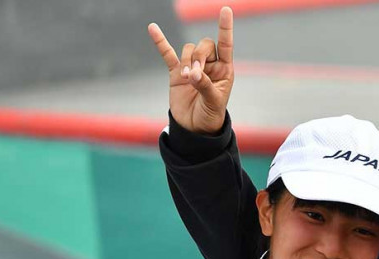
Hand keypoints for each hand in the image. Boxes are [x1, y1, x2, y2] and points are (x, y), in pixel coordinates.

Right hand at [147, 7, 233, 133]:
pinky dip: (160, 41)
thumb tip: (192, 72)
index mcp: (224, 70)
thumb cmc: (210, 115)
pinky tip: (152, 28)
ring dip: (187, 60)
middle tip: (196, 75)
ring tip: (188, 79)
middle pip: (204, 45)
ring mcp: (191, 67)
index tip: (226, 10)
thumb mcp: (213, 102)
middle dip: (199, 56)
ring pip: (188, 49)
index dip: (225, 27)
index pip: (226, 44)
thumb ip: (204, 85)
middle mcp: (209, 65)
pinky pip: (167, 53)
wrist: (195, 127)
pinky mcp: (175, 72)